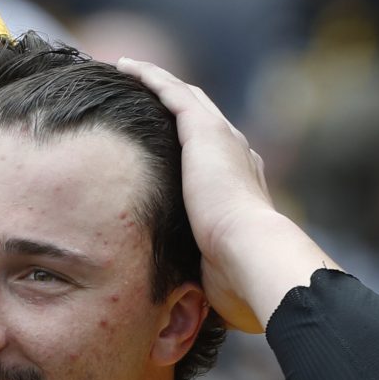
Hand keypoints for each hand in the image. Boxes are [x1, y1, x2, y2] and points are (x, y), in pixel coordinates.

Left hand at [117, 57, 335, 331]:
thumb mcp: (217, 277)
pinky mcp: (203, 133)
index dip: (189, 151)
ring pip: (184, 99)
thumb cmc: (242, 282)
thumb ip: (204, 280)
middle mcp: (235, 158)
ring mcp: (222, 142)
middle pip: (198, 123)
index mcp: (241, 190)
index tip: (163, 147)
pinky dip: (149, 77)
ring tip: (123, 71)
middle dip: (170, 107)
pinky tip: (123, 66)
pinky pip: (171, 93)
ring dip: (155, 84)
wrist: (255, 259)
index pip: (212, 162)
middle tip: (138, 96)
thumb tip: (189, 312)